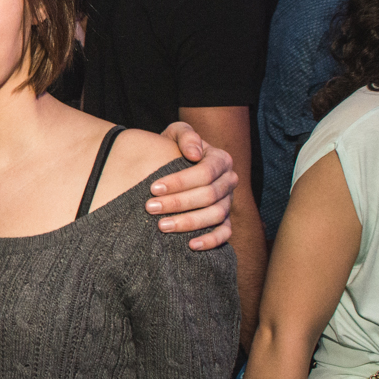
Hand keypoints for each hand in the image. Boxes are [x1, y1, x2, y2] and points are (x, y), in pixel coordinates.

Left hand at [148, 121, 235, 249]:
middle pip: (209, 196)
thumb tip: (195, 154)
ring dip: (188, 223)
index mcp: (221, 159)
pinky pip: (225, 233)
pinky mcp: (225, 220)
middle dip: (177, 203)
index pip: (205, 173)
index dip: (180, 182)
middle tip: (150, 208)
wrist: (174, 165)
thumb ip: (185, 135)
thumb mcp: (175, 134)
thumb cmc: (173, 148)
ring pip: (215, 215)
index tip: (153, 188)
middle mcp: (228, 181)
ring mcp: (228, 202)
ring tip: (162, 226)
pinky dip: (211, 241)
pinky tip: (191, 245)